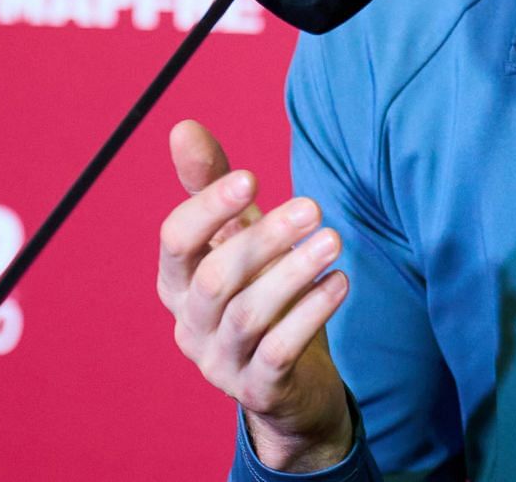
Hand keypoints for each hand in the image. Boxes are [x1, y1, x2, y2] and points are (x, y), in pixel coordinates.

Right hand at [158, 119, 355, 471]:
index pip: (175, 242)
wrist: (290, 382)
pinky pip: (279, 352)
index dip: (209, 208)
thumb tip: (182, 127)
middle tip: (313, 206)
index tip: (253, 177)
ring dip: (293, 274)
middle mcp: (190, 324)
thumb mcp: (238, 238)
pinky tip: (340, 283)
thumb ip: (213, 186)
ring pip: (248, 316)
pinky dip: (310, 315)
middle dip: (264, 238)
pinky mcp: (259, 390)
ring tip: (333, 240)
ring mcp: (221, 362)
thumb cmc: (259, 292)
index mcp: (177, 283)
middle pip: (214, 278)